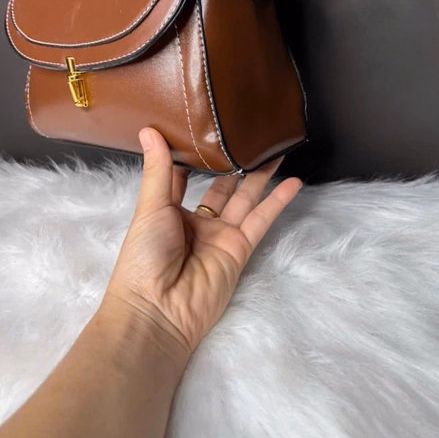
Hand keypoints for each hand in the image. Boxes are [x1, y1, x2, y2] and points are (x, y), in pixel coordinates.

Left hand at [103, 127, 302, 358]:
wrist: (158, 310)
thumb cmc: (145, 256)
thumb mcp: (150, 208)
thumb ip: (158, 170)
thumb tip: (149, 128)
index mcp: (170, 211)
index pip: (185, 176)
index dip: (195, 155)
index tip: (206, 127)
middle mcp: (198, 222)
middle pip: (222, 187)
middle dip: (235, 163)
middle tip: (251, 134)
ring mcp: (221, 236)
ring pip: (245, 198)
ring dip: (260, 176)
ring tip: (277, 148)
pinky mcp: (240, 249)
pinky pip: (261, 220)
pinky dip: (277, 202)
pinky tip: (293, 182)